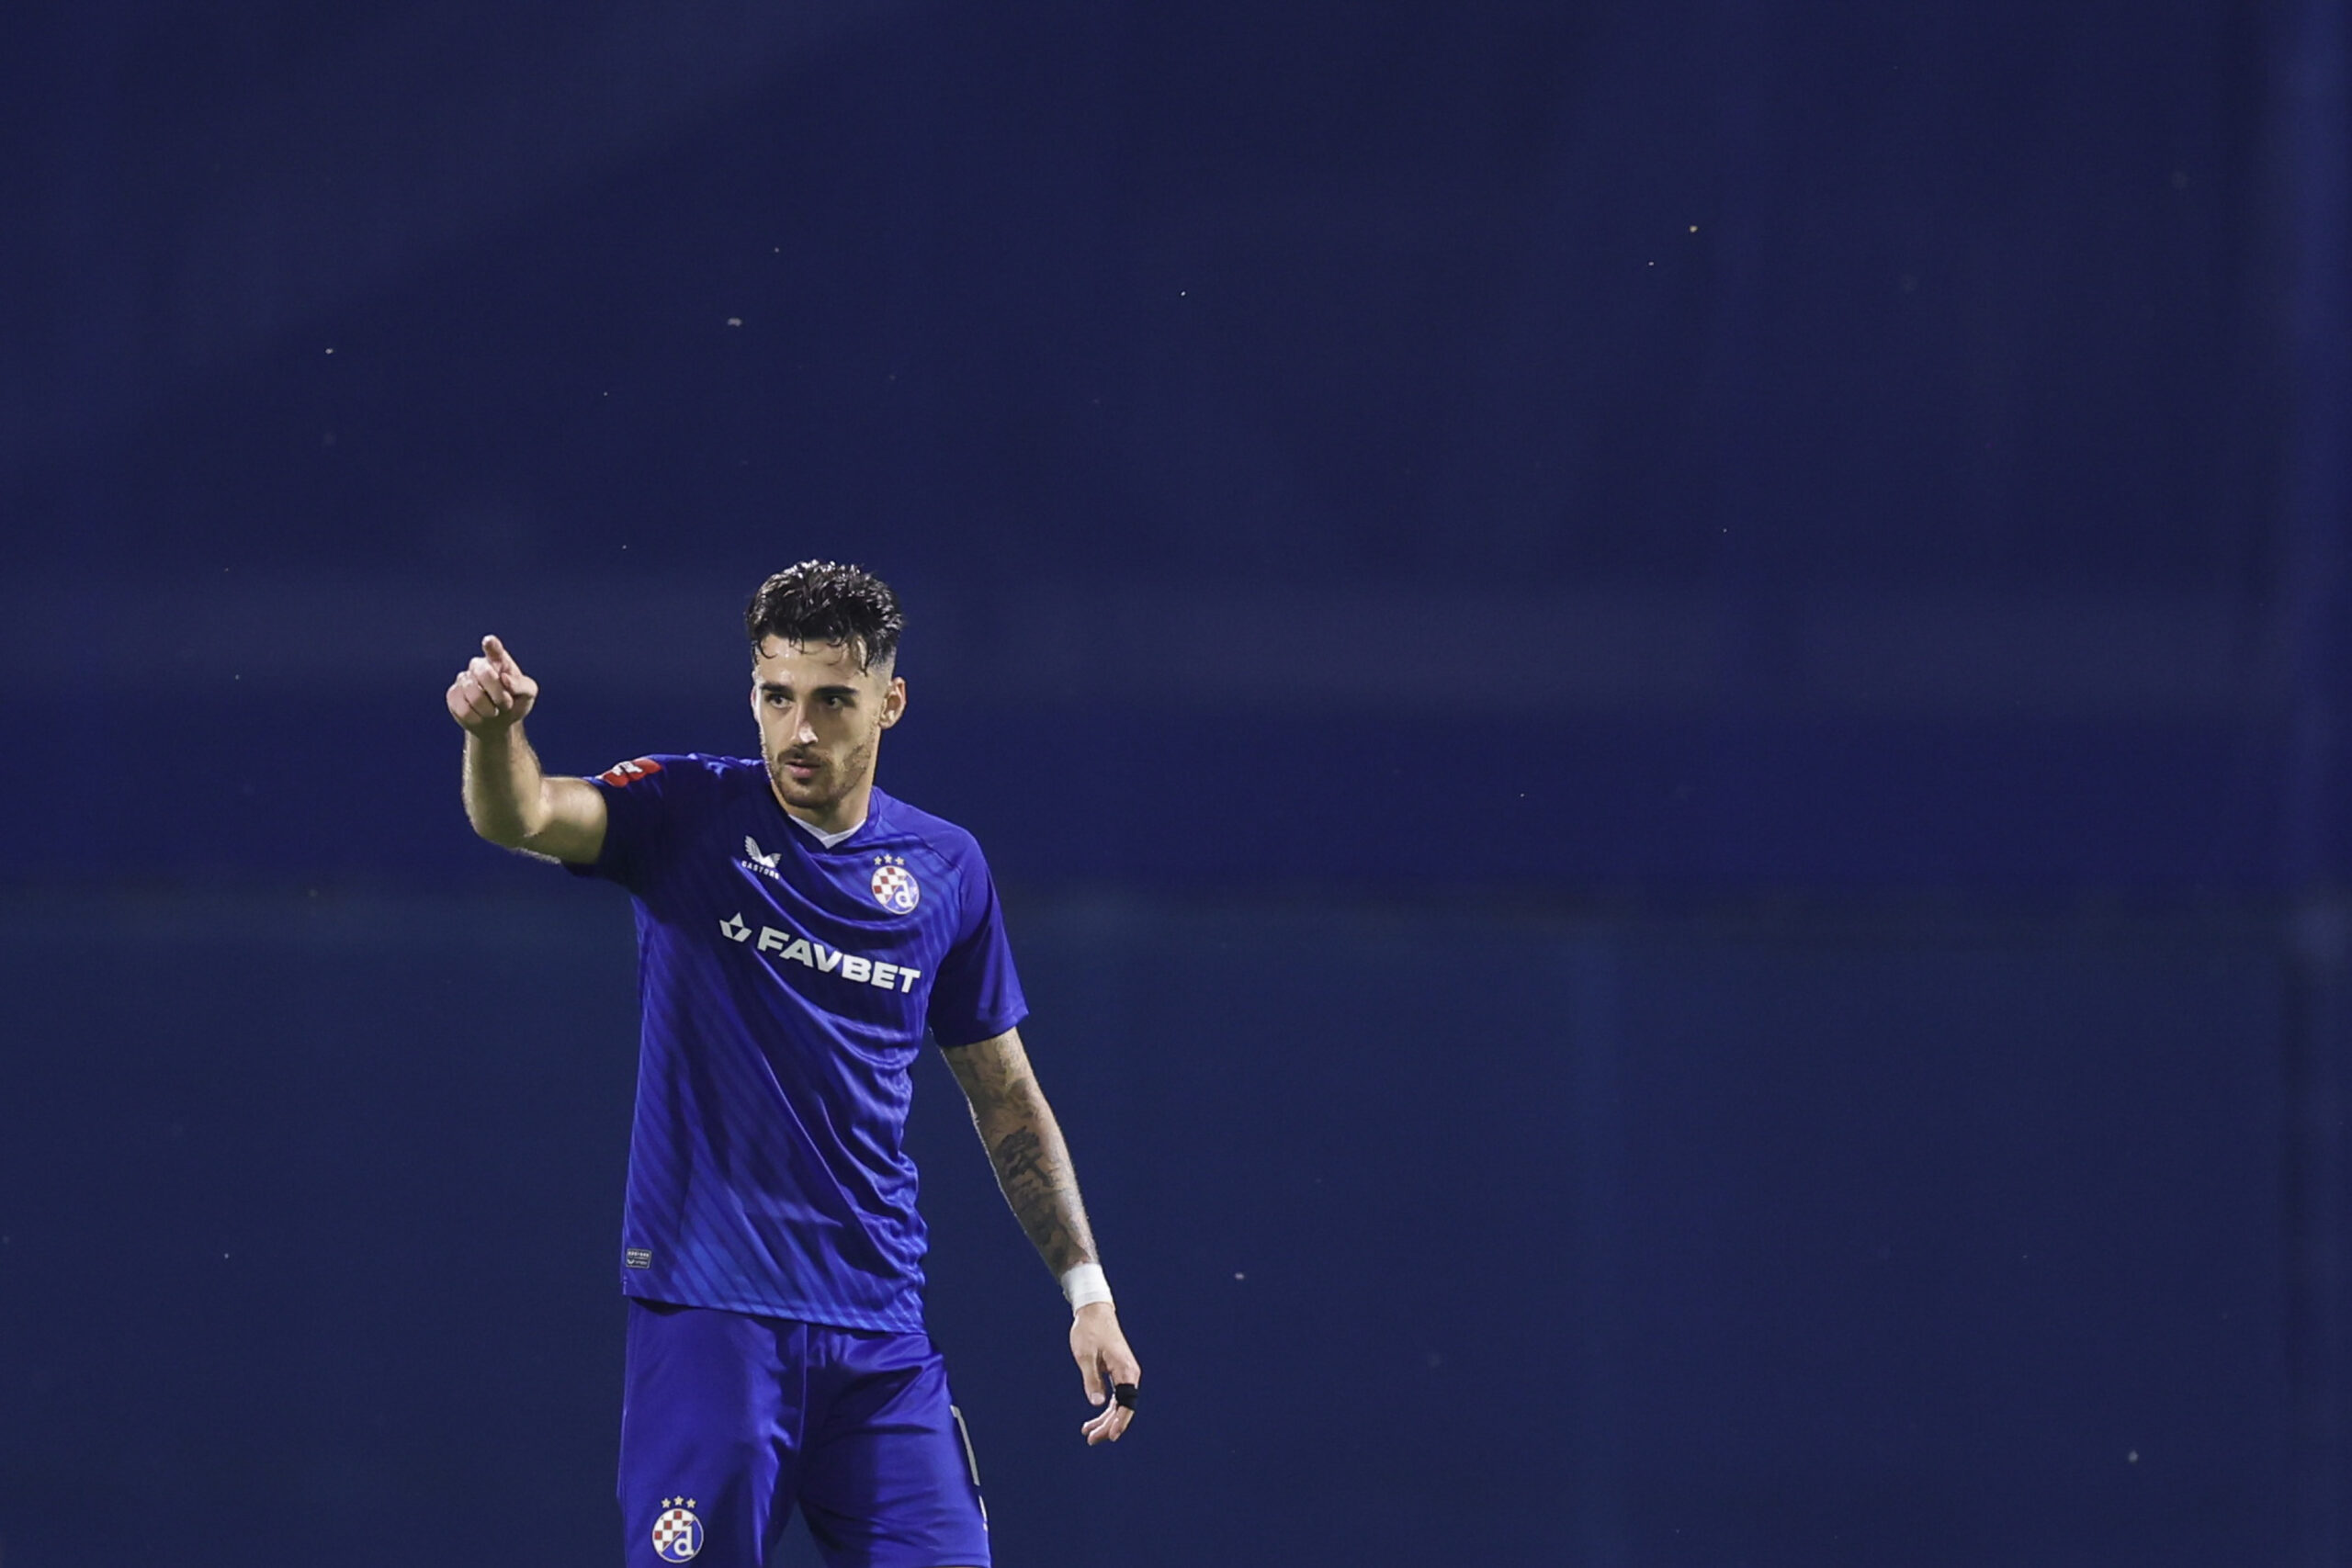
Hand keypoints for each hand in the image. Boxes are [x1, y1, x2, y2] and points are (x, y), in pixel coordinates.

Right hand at [446, 635, 538, 732]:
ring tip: (494, 711)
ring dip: (489, 710)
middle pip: (485, 674)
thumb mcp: (528, 694)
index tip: (489, 641)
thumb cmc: (515, 702)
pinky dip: (477, 718)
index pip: (494, 649)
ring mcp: (463, 679)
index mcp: (499, 660)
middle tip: (507, 704)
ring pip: (474, 696)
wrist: (498, 723)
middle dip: (499, 694)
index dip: (491, 645)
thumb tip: (504, 678)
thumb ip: (521, 685)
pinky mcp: (453, 695)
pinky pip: (464, 710)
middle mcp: (478, 665)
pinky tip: (480, 716)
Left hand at [1071, 1301, 1139, 1444]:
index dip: (1120, 1422)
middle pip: (1124, 1408)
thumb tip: (1096, 1403)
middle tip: (1090, 1439)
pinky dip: (1104, 1410)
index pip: (1127, 1403)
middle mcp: (1130, 1374)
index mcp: (1126, 1370)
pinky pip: (1115, 1397)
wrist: (1094, 1311)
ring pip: (1119, 1405)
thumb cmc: (1089, 1331)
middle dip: (1108, 1426)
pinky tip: (1092, 1420)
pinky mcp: (1118, 1373)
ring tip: (1088, 1434)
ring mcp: (1125, 1374)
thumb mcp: (1086, 1356)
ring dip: (1105, 1421)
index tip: (1111, 1436)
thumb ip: (1092, 1380)